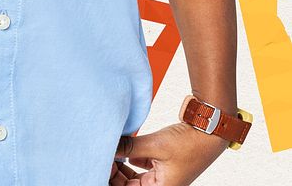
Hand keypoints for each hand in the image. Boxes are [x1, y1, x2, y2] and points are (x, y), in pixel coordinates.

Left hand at [109, 121, 228, 184]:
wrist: (209, 130)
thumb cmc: (188, 143)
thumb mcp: (155, 144)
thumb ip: (130, 146)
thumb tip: (109, 146)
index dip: (113, 179)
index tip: (101, 164)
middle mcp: (161, 185)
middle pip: (129, 185)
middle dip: (115, 172)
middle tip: (103, 154)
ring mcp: (161, 174)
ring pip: (133, 175)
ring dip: (121, 164)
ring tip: (111, 149)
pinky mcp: (162, 162)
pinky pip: (140, 164)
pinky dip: (131, 156)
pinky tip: (123, 146)